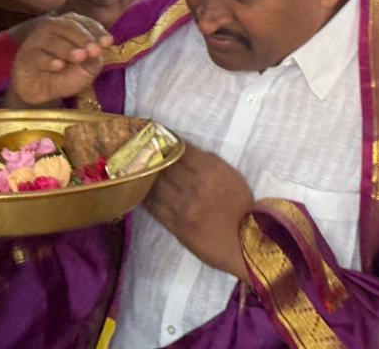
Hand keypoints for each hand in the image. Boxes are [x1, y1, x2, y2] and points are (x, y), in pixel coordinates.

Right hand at [6, 13, 112, 107]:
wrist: (43, 93)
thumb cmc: (66, 75)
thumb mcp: (86, 69)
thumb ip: (94, 58)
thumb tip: (97, 50)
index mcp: (68, 26)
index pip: (82, 22)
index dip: (96, 30)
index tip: (108, 42)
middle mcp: (50, 29)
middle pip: (66, 25)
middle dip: (83, 37)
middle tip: (95, 50)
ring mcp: (35, 42)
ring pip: (50, 39)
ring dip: (67, 48)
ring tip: (80, 57)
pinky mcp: (24, 58)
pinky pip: (36, 55)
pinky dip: (49, 60)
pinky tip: (59, 66)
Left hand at [143, 143, 253, 277]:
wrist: (244, 243)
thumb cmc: (242, 208)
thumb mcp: (232, 177)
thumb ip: (209, 163)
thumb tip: (184, 151)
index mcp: (211, 170)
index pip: (181, 150)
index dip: (166, 141)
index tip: (156, 135)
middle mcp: (195, 186)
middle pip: (164, 165)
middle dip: (151, 156)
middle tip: (139, 149)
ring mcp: (183, 206)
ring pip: (156, 185)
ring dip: (144, 175)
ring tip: (134, 167)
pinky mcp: (176, 225)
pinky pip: (154, 206)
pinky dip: (144, 196)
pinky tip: (136, 189)